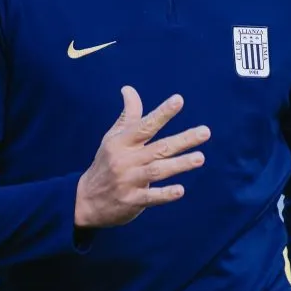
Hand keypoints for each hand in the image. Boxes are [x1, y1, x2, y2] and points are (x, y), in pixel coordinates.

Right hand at [74, 86, 210, 228]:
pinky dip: (165, 194)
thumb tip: (129, 89)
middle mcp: (126, 159)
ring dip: (179, 164)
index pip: (145, 124)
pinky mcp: (132, 201)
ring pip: (157, 170)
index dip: (162, 113)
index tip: (179, 100)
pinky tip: (180, 190)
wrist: (85, 200)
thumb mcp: (112, 138)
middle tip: (206, 132)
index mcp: (122, 142)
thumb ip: (127, 116)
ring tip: (200, 158)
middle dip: (183, 140)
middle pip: (159, 147)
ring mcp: (128, 181)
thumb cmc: (105, 163)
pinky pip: (151, 197)